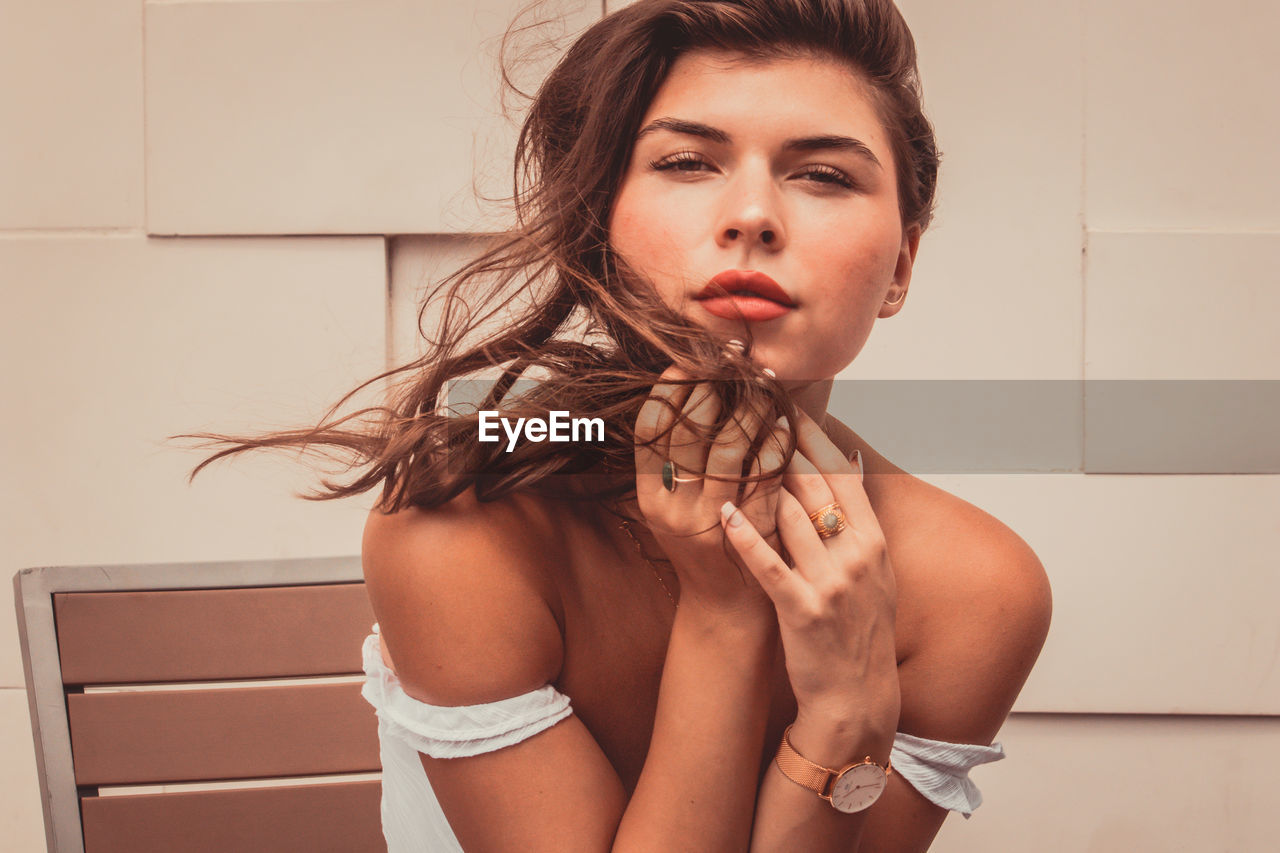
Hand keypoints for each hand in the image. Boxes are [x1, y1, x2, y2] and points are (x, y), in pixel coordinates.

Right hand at [632, 359, 786, 615]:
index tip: (685, 362)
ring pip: (728, 451)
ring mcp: (713, 522)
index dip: (667, 391)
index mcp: (650, 498)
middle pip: (688, 434)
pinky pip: (766, 476)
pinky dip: (776, 445)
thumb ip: (673, 459)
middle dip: (709, 390)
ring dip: (747, 410)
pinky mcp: (753, 531)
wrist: (726, 606)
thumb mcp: (672, 504)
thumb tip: (685, 389)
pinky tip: (785, 425)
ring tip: (761, 386)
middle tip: (728, 363)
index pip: (650, 430)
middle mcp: (675, 509)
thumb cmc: (702, 543)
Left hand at [718, 408, 899, 727]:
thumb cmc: (861, 629)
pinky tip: (724, 511)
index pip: (841, 473)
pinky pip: (769, 564)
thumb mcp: (877, 569)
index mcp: (874, 541)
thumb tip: (850, 461)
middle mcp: (857, 556)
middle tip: (747, 415)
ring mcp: (831, 583)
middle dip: (779, 446)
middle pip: (813, 485)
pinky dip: (745, 536)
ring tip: (727, 451)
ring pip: (789, 515)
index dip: (811, 436)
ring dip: (757, 482)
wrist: (858, 697)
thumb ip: (861, 516)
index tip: (785, 406)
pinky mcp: (801, 610)